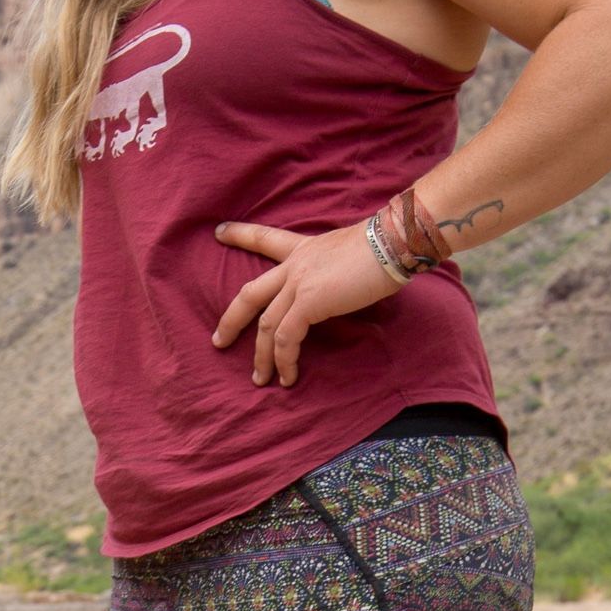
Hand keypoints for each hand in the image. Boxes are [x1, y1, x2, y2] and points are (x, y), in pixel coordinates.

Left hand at [212, 220, 401, 386]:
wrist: (391, 243)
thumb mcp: (349, 253)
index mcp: (303, 249)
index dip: (240, 235)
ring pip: (265, 325)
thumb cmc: (384, 247)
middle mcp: (294, 265)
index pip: (265, 239)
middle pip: (250, 294)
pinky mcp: (308, 303)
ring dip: (261, 357)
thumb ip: (334, 270)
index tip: (218, 232)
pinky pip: (287, 338)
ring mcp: (298, 284)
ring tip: (260, 379)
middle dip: (231, 320)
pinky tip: (288, 377)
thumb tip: (341, 287)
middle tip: (219, 340)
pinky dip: (284, 361)